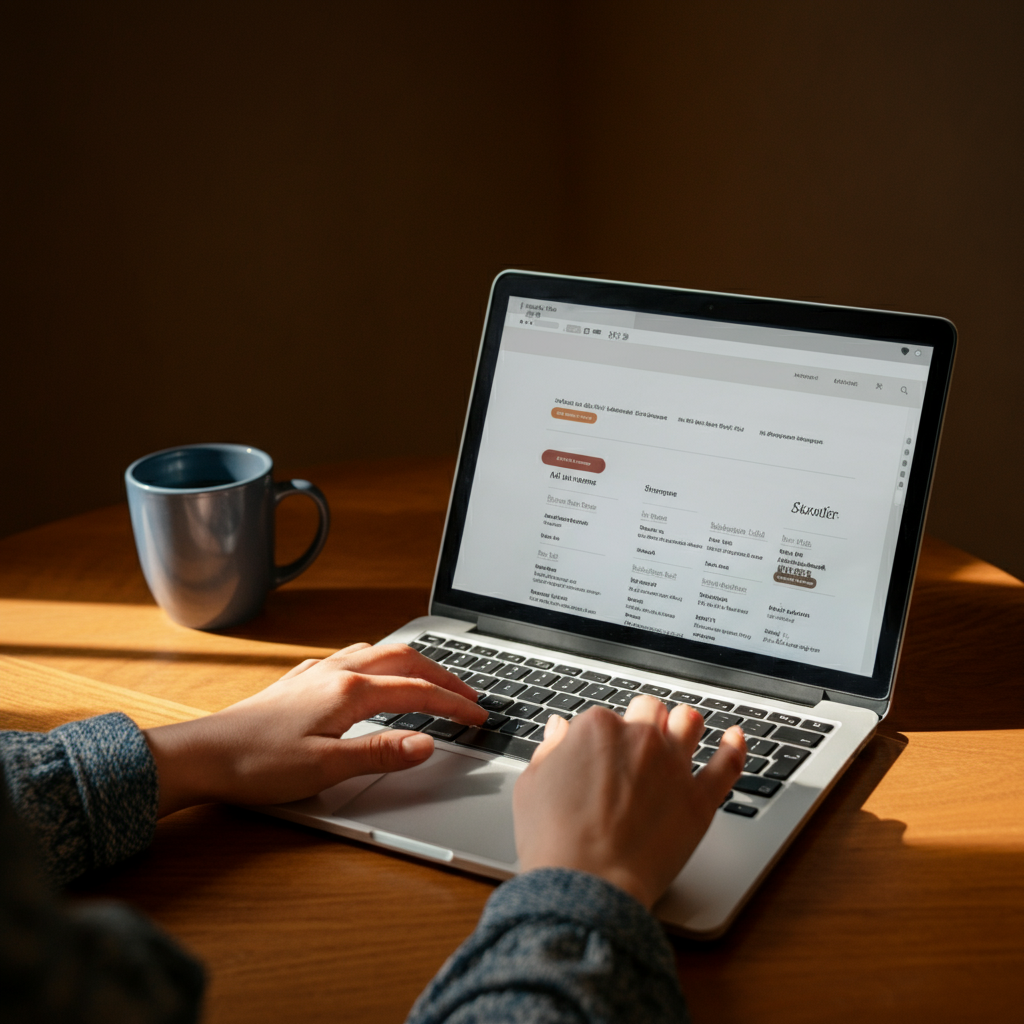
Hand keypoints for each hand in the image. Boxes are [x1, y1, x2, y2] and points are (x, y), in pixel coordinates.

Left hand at [143, 642, 486, 816]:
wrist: (201, 755)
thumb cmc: (256, 764)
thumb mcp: (325, 768)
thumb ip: (381, 753)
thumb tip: (429, 743)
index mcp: (349, 692)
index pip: (418, 692)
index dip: (454, 704)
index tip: (480, 716)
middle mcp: (336, 672)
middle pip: (405, 660)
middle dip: (443, 675)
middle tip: (469, 694)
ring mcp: (317, 673)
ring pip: (379, 652)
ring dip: (414, 663)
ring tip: (433, 679)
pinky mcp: (301, 681)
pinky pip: (354, 657)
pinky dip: (381, 662)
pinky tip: (374, 673)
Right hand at [513, 696, 745, 908]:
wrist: (586, 885)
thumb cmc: (553, 840)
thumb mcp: (531, 785)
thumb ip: (549, 749)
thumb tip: (559, 728)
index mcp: (597, 728)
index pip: (604, 717)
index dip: (600, 739)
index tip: (596, 759)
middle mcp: (640, 737)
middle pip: (649, 710)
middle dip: (643, 723)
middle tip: (635, 749)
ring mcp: (674, 765)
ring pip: (690, 723)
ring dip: (684, 725)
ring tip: (681, 732)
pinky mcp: (700, 798)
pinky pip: (728, 763)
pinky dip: (734, 746)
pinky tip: (735, 737)